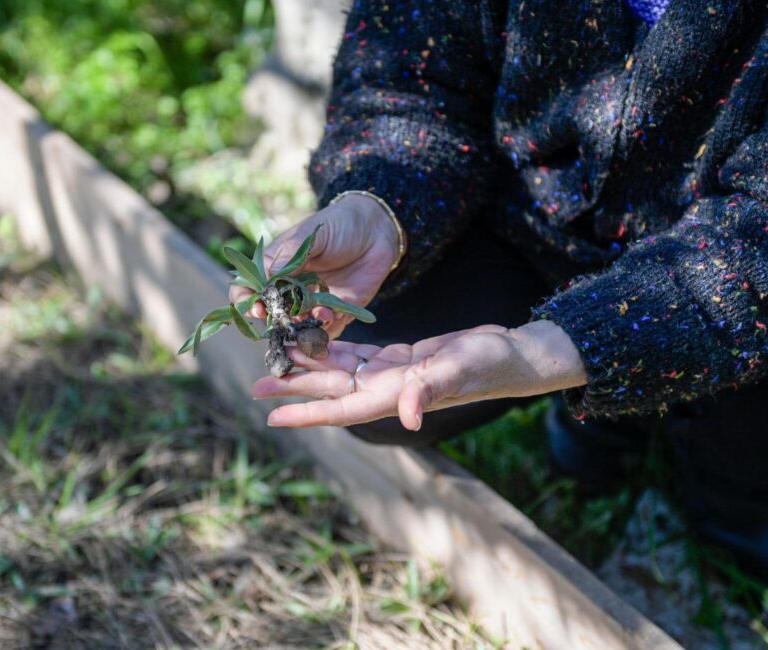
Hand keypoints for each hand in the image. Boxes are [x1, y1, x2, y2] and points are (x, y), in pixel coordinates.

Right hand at [229, 193, 399, 338]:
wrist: (377, 229)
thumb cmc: (340, 224)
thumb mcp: (312, 234)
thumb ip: (291, 255)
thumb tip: (268, 277)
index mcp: (277, 266)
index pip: (250, 287)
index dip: (247, 300)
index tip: (257, 307)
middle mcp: (291, 287)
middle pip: (271, 312)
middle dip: (276, 320)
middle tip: (286, 319)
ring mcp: (312, 301)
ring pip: (297, 325)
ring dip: (301, 326)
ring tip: (315, 313)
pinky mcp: (336, 310)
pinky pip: (325, 328)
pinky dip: (324, 327)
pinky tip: (330, 313)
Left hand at [252, 320, 587, 430]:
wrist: (511, 355)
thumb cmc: (489, 363)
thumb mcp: (459, 370)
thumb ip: (431, 390)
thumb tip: (408, 416)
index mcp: (395, 395)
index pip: (341, 408)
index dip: (306, 411)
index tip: (271, 413)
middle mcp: (388, 389)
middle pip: (331, 391)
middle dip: (295, 387)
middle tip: (256, 381)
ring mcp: (393, 374)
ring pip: (341, 372)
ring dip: (310, 366)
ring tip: (277, 357)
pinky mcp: (401, 358)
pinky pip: (360, 355)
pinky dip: (336, 348)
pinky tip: (315, 340)